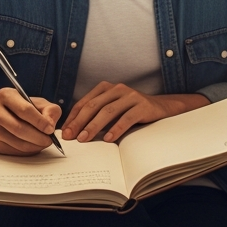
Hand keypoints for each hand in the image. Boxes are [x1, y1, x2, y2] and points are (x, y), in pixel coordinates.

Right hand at [0, 88, 61, 155]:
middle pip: (19, 129)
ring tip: (43, 143)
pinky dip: (28, 151)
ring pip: (17, 143)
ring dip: (35, 146)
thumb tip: (50, 125)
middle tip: (49, 140)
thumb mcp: (36, 101)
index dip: (40, 122)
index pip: (24, 110)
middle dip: (38, 137)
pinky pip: (14, 151)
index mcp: (5, 95)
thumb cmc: (20, 107)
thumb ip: (49, 110)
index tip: (50, 129)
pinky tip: (33, 146)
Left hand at [62, 83, 206, 143]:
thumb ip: (97, 115)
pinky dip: (116, 128)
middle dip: (79, 122)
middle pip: (93, 106)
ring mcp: (130, 96)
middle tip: (70, 136)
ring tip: (84, 138)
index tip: (65, 131)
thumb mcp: (112, 110)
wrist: (161, 108)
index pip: (84, 102)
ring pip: (108, 111)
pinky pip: (126, 117)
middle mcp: (117, 89)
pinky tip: (108, 138)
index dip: (73, 117)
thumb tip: (75, 131)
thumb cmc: (131, 111)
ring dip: (93, 126)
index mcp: (106, 88)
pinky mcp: (142, 105)